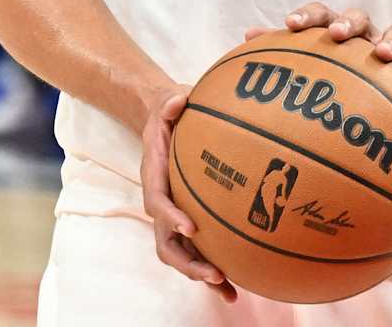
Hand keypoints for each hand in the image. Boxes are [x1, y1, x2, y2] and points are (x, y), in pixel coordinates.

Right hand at [138, 86, 234, 301]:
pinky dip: (214, 272)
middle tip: (213, 273)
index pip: (157, 201)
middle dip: (187, 262)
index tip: (192, 228)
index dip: (171, 218)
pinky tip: (237, 289)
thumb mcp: (168, 100)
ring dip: (202, 276)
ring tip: (229, 292)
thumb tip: (179, 99)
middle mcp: (161, 202)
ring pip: (181, 255)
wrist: (162, 122)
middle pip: (166, 242)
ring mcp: (174, 216)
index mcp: (154, 176)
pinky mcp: (189, 223)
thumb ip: (171, 101)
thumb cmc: (169, 112)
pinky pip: (198, 252)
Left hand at [246, 3, 391, 103]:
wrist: (385, 65)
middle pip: (357, 17)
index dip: (306, 16)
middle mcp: (364, 32)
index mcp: (336, 28)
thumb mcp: (313, 55)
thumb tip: (244, 38)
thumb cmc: (338, 62)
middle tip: (337, 33)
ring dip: (390, 41)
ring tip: (384, 54)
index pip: (319, 13)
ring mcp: (390, 47)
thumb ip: (283, 48)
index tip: (289, 24)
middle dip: (347, 22)